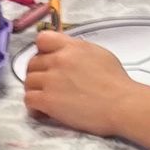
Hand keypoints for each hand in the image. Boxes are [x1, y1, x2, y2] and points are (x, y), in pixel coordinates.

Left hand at [21, 31, 136, 138]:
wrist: (121, 105)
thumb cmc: (116, 83)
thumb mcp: (99, 54)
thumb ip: (77, 50)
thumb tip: (67, 53)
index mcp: (72, 47)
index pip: (43, 39)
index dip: (42, 51)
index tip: (47, 60)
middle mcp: (59, 60)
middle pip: (33, 63)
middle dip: (38, 73)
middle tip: (48, 84)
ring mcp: (51, 80)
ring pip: (28, 81)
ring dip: (35, 90)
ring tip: (47, 98)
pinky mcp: (48, 100)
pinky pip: (28, 99)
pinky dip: (34, 106)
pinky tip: (45, 110)